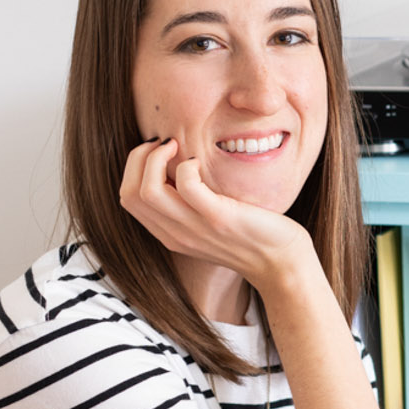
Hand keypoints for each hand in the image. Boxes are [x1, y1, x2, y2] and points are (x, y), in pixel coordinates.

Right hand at [119, 139, 311, 291]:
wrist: (281, 263)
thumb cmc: (251, 236)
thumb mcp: (208, 225)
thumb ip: (188, 206)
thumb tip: (176, 169)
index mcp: (169, 234)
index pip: (128, 199)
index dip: (134, 167)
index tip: (158, 152)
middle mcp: (175, 234)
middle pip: (130, 193)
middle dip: (139, 158)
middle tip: (165, 144)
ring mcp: (195, 228)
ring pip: (147, 190)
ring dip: (156, 157)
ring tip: (177, 147)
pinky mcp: (219, 218)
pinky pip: (187, 185)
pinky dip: (187, 165)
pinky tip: (201, 162)